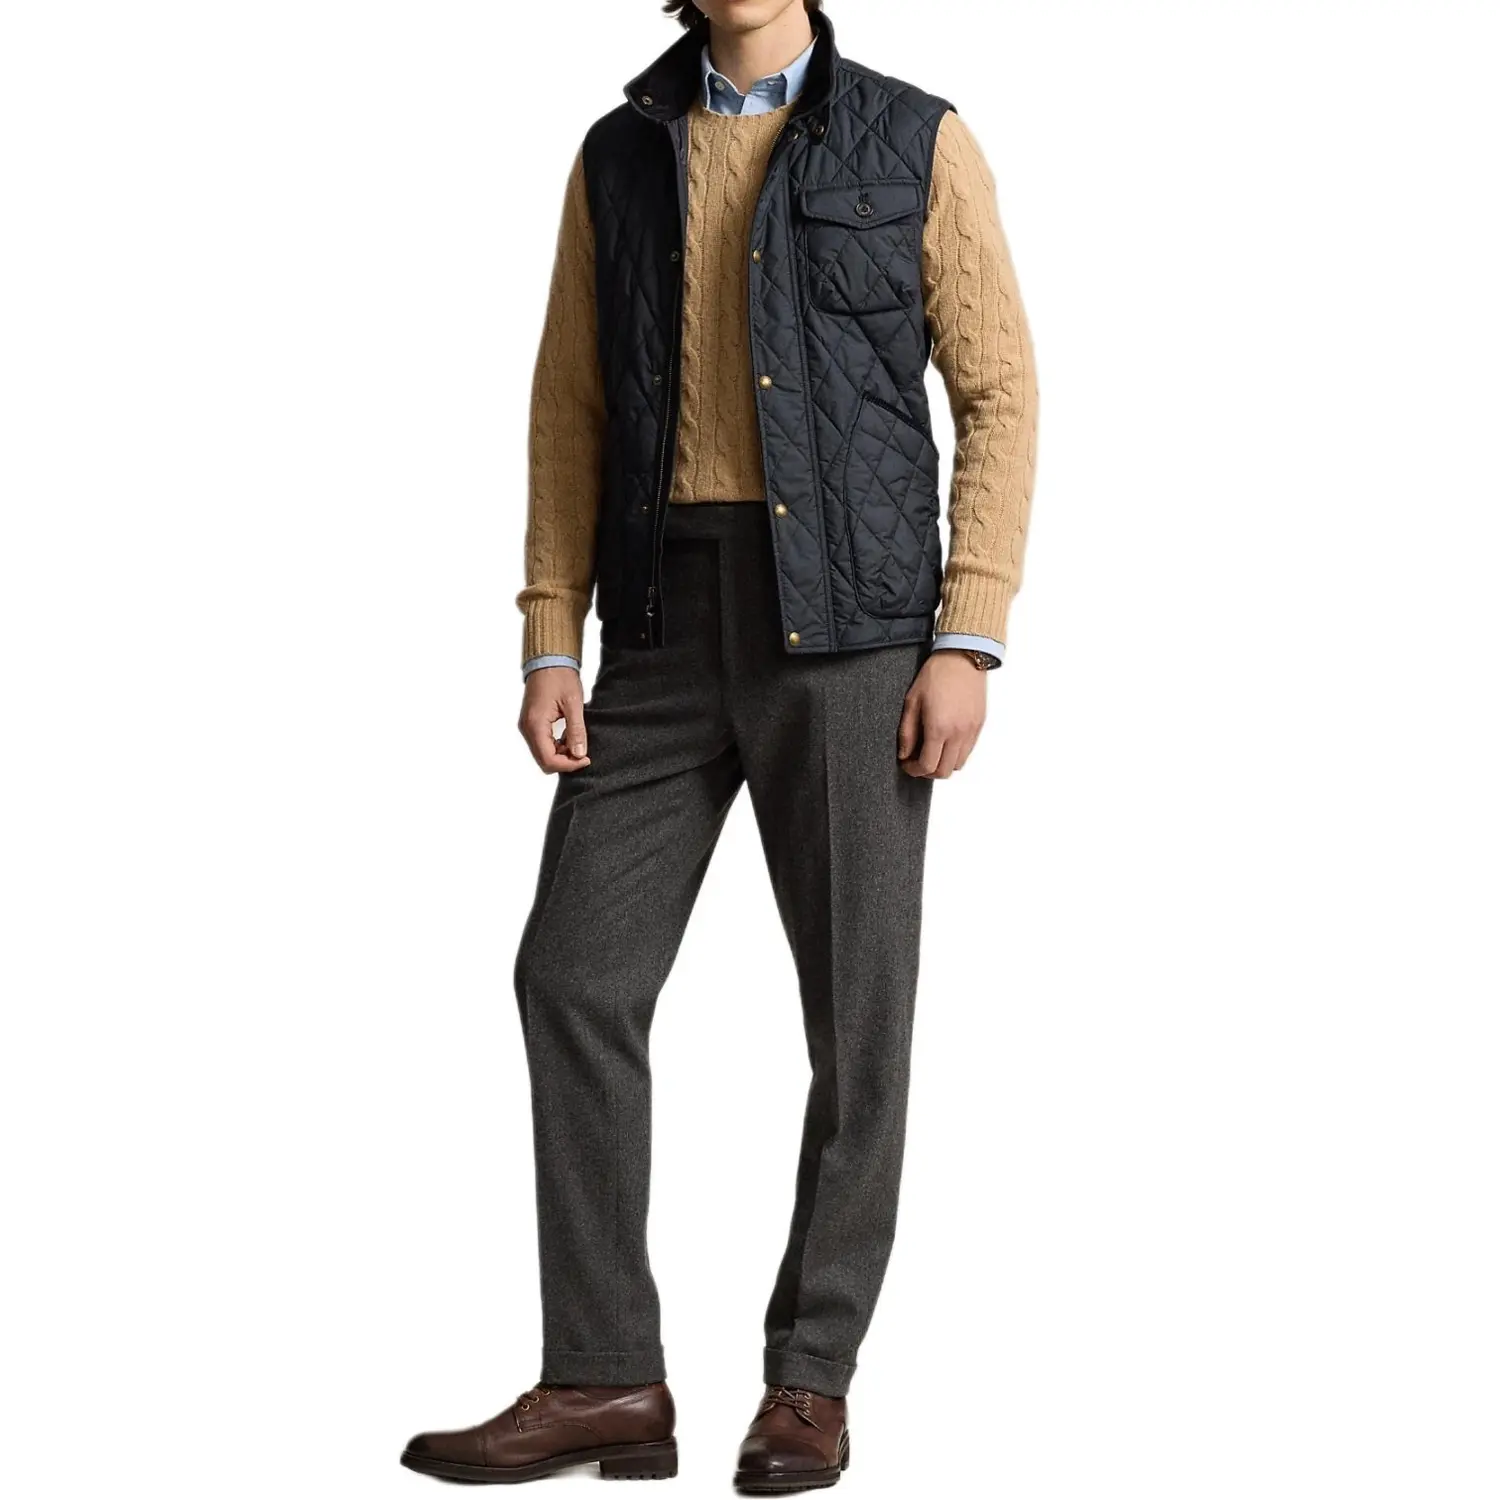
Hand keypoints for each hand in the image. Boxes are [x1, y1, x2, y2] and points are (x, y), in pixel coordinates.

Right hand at [518, 666, 589, 773]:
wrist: (549, 660)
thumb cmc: (559, 676)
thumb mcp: (573, 704)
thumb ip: (576, 731)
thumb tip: (579, 754)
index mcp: (535, 724)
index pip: (548, 759)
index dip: (568, 764)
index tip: (586, 759)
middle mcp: (527, 728)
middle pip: (544, 760)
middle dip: (564, 761)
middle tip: (583, 753)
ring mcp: (527, 726)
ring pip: (542, 754)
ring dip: (560, 754)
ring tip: (577, 742)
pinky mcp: (531, 723)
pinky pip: (542, 744)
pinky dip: (556, 746)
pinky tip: (569, 737)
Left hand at [897, 651, 986, 777]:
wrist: (963, 657)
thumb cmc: (936, 675)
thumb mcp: (912, 701)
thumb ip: (907, 732)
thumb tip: (904, 754)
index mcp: (939, 728)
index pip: (927, 766)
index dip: (914, 770)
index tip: (906, 764)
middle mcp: (958, 734)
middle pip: (944, 771)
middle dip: (928, 772)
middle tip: (917, 761)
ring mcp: (971, 731)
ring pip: (958, 764)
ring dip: (943, 764)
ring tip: (932, 751)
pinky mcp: (979, 725)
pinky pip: (968, 751)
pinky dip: (956, 754)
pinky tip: (945, 741)